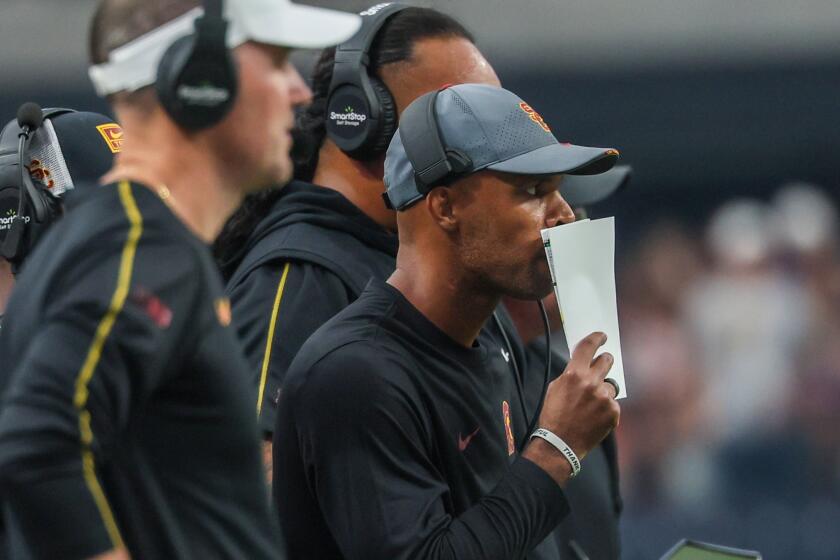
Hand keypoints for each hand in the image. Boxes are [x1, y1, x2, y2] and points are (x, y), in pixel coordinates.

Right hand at [523, 332, 619, 484]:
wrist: (560, 443)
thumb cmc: (554, 415)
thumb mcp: (555, 388)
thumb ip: (571, 374)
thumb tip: (582, 364)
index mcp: (574, 374)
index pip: (588, 347)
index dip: (597, 338)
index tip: (602, 336)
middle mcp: (591, 383)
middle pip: (606, 361)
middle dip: (604, 361)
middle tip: (600, 367)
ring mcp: (604, 398)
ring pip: (610, 385)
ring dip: (603, 390)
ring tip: (591, 405)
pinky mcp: (613, 412)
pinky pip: (612, 404)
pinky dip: (605, 409)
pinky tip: (594, 417)